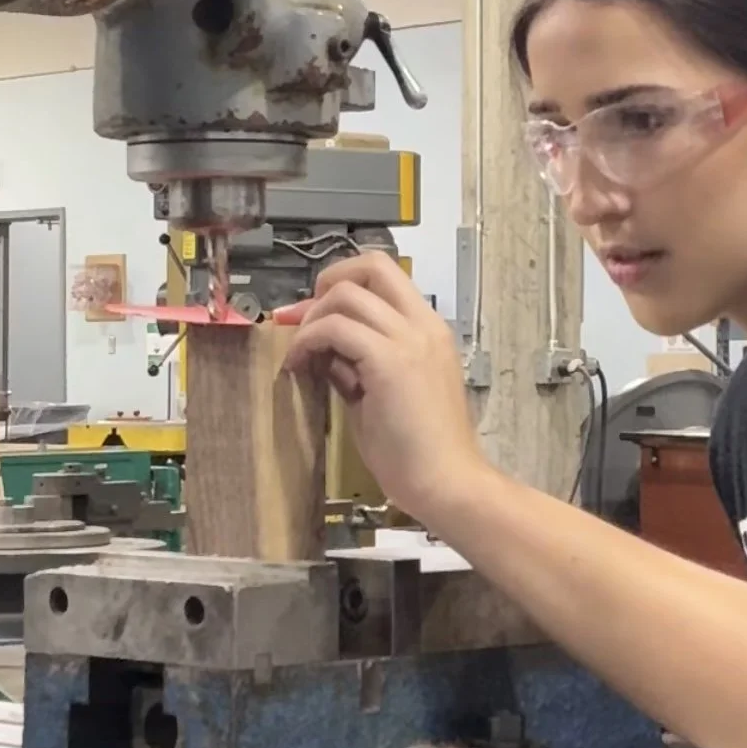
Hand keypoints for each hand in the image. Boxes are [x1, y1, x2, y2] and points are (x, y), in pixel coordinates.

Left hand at [276, 252, 491, 519]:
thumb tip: (325, 352)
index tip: (318, 314)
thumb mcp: (381, 396)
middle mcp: (423, 325)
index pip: (387, 274)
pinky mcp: (389, 361)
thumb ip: (357, 367)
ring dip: (313, 317)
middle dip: (327, 282)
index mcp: (428, 330)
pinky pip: (336, 328)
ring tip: (299, 353)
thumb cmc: (420, 451)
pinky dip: (309, 340)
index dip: (345, 282)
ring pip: (347, 293)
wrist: (447, 482)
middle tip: (303, 320)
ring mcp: (409, 339)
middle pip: (371, 265)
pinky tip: (298, 366)